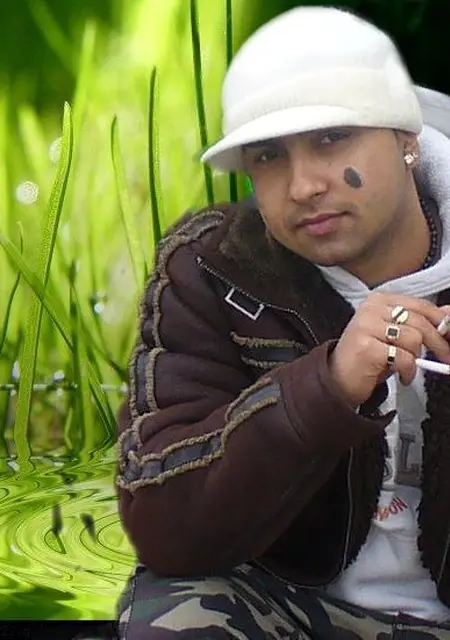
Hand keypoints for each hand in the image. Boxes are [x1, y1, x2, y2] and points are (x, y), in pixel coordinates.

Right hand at [329, 292, 449, 406]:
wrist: (337, 380)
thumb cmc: (366, 358)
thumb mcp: (394, 337)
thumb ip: (419, 323)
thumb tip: (448, 313)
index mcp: (379, 301)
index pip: (420, 305)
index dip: (441, 322)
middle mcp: (371, 309)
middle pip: (420, 321)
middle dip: (439, 344)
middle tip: (447, 358)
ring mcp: (366, 326)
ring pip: (414, 338)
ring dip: (416, 358)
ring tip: (406, 367)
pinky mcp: (367, 347)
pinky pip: (404, 358)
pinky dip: (408, 371)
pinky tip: (401, 376)